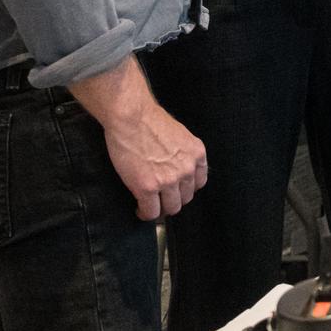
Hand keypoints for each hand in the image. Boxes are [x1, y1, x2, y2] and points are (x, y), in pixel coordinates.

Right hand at [102, 100, 207, 220]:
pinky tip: (139, 209)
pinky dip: (144, 213)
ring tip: (150, 205)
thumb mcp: (180, 135)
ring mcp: (168, 180)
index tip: (175, 190)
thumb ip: (183, 153)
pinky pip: (151, 212)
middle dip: (173, 199)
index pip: (199, 183)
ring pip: (171, 208)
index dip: (185, 188)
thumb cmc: (150, 120)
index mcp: (197, 154)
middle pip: (185, 198)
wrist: (131, 116)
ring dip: (160, 209)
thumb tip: (177, 167)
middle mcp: (187, 169)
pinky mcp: (147, 188)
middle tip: (160, 198)